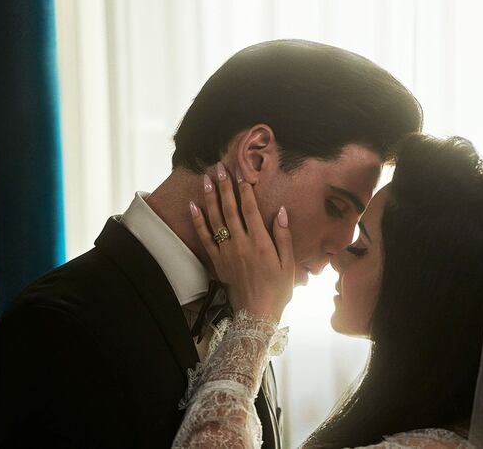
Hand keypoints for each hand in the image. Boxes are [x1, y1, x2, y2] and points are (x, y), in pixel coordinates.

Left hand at [189, 162, 293, 320]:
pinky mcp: (217, 261)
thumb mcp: (288, 264)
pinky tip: (193, 206)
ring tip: (205, 179)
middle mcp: (240, 244)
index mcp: (260, 243)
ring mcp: (226, 252)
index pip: (250, 210)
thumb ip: (283, 236)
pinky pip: (204, 238)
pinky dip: (198, 221)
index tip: (242, 173)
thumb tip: (281, 211)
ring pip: (215, 219)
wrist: (256, 314)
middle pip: (230, 209)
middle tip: (219, 168)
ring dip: (210, 198)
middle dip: (224, 187)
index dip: (245, 190)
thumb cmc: (277, 290)